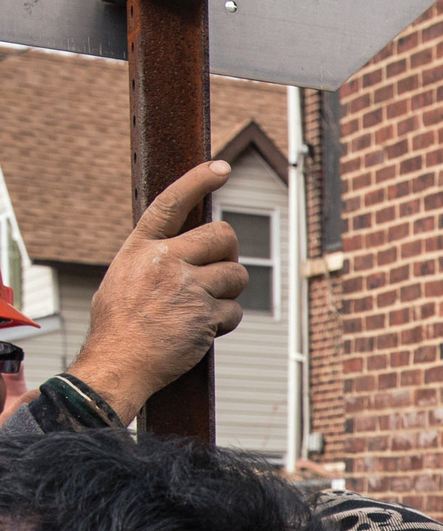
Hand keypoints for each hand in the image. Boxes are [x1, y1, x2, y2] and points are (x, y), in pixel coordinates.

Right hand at [69, 161, 248, 421]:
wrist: (119, 362)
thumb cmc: (120, 325)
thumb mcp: (124, 277)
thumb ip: (154, 259)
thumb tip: (184, 248)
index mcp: (141, 247)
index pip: (172, 203)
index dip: (198, 181)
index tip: (221, 168)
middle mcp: (165, 260)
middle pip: (223, 236)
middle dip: (229, 252)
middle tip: (220, 270)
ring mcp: (188, 287)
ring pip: (236, 275)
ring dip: (229, 291)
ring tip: (203, 307)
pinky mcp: (206, 314)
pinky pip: (234, 311)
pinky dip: (225, 322)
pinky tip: (202, 330)